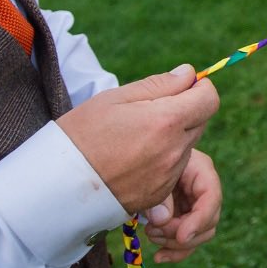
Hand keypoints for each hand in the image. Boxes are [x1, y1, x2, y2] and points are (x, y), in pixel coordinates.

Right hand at [56, 64, 219, 213]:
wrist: (56, 185)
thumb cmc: (81, 133)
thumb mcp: (115, 98)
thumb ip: (159, 84)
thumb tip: (190, 74)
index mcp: (166, 121)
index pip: (210, 99)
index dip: (200, 89)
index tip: (184, 87)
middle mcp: (174, 151)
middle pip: (201, 121)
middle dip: (186, 111)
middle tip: (151, 111)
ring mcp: (168, 175)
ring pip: (188, 146)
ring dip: (174, 137)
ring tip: (137, 137)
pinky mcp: (160, 194)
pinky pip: (175, 169)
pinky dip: (163, 160)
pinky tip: (134, 158)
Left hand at [143, 149, 221, 263]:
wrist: (140, 161)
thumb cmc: (148, 162)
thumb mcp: (155, 173)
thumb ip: (160, 196)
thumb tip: (162, 220)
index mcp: (202, 172)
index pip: (211, 199)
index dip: (200, 220)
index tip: (182, 237)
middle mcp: (204, 191)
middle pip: (208, 222)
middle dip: (181, 233)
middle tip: (154, 231)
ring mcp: (196, 207)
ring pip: (199, 235)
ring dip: (174, 243)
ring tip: (150, 234)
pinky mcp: (186, 219)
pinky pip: (187, 241)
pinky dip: (174, 251)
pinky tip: (158, 257)